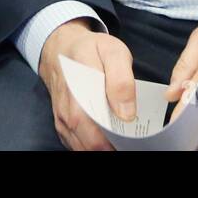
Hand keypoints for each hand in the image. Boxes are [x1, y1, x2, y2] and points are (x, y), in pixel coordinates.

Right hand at [37, 19, 134, 150]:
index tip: (137, 139)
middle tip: (134, 140)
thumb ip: (121, 81)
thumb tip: (127, 114)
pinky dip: (93, 146)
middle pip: (92, 146)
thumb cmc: (90, 50)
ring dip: (104, 147)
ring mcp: (63, 122)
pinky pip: (78, 145)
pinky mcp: (62, 126)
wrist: (60, 48)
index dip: (119, 143)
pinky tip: (109, 137)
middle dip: (115, 146)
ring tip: (124, 139)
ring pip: (84, 148)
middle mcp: (67, 113)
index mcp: (80, 95)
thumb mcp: (112, 52)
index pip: (97, 136)